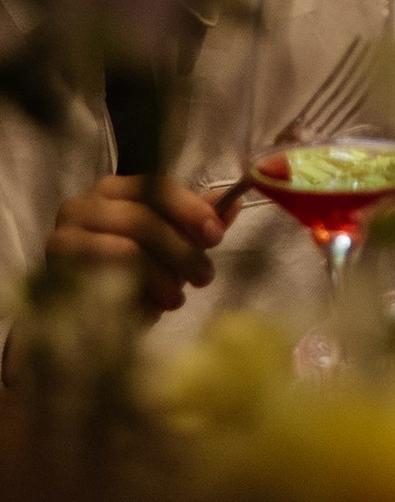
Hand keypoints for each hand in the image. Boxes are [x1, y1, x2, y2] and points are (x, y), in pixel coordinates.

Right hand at [47, 174, 228, 315]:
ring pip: (124, 248)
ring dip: (160, 275)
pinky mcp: (54, 273)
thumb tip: (234, 203)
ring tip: (179, 297)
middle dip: (180, 249)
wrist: (83, 313)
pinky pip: (101, 278)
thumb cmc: (132, 270)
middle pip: (142, 219)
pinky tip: (151, 307)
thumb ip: (198, 221)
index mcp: (115, 189)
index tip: (216, 236)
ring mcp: (63, 237)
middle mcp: (83, 205)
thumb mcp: (170, 242)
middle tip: (205, 276)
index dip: (190, 210)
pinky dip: (132, 292)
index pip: (156, 188)